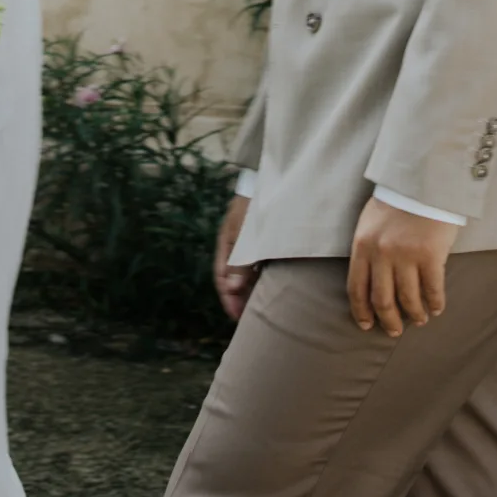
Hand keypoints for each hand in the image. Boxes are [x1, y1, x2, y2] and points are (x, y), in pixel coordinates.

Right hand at [213, 194, 258, 322]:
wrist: (275, 177)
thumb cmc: (257, 204)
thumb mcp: (246, 234)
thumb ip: (240, 261)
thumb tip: (231, 290)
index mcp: (226, 241)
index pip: (222, 276)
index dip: (228, 298)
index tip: (237, 317)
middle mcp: (236, 243)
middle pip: (233, 276)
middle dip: (238, 297)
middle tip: (248, 318)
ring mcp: (250, 241)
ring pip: (247, 271)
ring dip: (250, 289)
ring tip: (259, 307)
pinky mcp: (264, 238)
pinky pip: (259, 263)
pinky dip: (261, 277)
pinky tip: (270, 287)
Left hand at [346, 196, 457, 335]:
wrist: (423, 180)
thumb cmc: (396, 201)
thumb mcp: (370, 223)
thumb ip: (368, 251)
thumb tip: (370, 282)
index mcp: (362, 246)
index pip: (356, 289)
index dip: (361, 312)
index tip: (367, 325)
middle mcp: (381, 254)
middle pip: (382, 300)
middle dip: (389, 321)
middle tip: (394, 331)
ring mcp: (406, 255)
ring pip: (408, 299)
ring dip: (414, 314)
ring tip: (419, 319)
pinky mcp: (430, 255)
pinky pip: (432, 290)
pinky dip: (434, 303)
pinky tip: (436, 308)